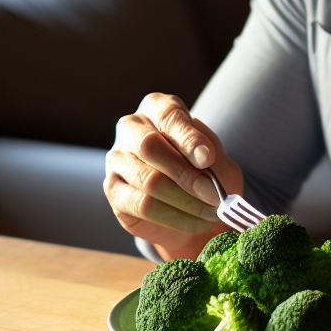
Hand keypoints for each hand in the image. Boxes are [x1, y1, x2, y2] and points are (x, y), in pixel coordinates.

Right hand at [104, 93, 243, 258]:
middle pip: (150, 147)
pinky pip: (142, 205)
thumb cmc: (205, 170)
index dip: (189, 138)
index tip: (209, 158)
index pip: (169, 116)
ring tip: (211, 212)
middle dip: (186, 174)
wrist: (195, 203)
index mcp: (158, 107)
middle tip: (214, 195)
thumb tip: (204, 158)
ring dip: (185, 201)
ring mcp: (117, 158)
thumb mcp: (218, 157)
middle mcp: (132, 127)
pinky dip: (174, 217)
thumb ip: (212, 156)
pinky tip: (195, 222)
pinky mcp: (113, 190)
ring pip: (147, 179)